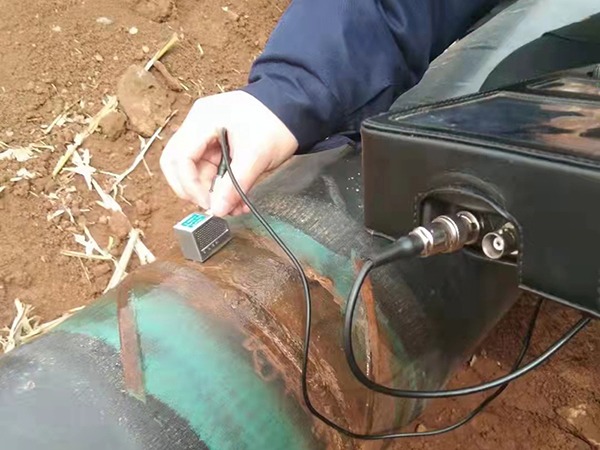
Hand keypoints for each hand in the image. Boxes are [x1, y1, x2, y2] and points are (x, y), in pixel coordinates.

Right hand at [160, 90, 297, 215]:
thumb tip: (217, 210)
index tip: (210, 204)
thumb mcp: (256, 156)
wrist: (295, 107)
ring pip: (196, 170)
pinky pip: (210, 169)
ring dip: (212, 192)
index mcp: (203, 119)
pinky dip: (221, 186)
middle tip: (215, 207)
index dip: (190, 185)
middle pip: (178, 164)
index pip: (180, 157)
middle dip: (194, 190)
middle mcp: (198, 124)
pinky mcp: (217, 143)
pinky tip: (237, 199)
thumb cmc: (277, 122)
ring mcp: (206, 134)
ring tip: (234, 207)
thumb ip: (234, 185)